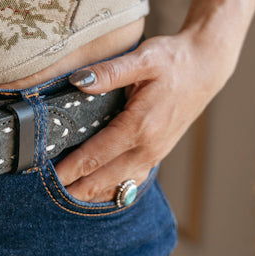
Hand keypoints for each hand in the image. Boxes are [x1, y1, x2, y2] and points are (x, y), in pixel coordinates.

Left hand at [53, 32, 235, 201]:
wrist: (205, 66)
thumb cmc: (174, 60)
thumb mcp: (142, 59)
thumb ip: (109, 72)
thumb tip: (78, 81)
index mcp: (140, 126)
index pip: (96, 155)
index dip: (71, 168)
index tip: (49, 177)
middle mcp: (149, 146)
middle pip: (105, 177)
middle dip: (77, 188)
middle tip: (49, 193)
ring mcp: (156, 152)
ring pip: (120, 184)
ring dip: (94, 192)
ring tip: (68, 196)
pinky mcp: (159, 151)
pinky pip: (132, 178)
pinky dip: (113, 188)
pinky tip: (98, 190)